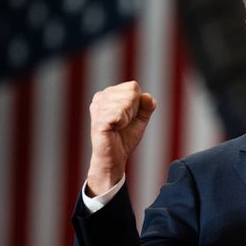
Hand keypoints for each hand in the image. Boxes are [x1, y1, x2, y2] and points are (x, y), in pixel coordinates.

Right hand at [86, 81, 155, 195]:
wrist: (115, 158)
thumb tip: (147, 96)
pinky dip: (124, 122)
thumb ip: (147, 106)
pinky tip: (116, 129)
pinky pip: (120, 113)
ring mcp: (98, 108)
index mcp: (109, 94)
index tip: (129, 117)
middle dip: (134, 111)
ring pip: (127, 102)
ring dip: (129, 118)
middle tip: (124, 124)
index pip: (133, 86)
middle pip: (131, 93)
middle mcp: (101, 97)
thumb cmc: (124, 138)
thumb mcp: (140, 119)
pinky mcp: (99, 120)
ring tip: (119, 127)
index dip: (138, 103)